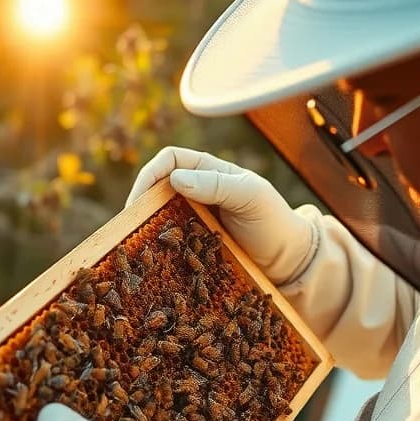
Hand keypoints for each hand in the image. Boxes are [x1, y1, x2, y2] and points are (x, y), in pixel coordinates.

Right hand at [126, 146, 316, 284]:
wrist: (290, 261)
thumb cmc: (274, 221)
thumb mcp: (251, 197)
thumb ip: (218, 185)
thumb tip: (176, 179)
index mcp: (210, 171)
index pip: (169, 160)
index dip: (151, 174)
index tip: (139, 199)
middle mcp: (199, 192)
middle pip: (158, 188)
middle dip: (141, 202)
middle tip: (129, 225)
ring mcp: (195, 219)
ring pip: (160, 216)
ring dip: (146, 226)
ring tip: (135, 243)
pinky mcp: (195, 245)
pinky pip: (170, 241)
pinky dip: (158, 246)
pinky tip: (152, 258)